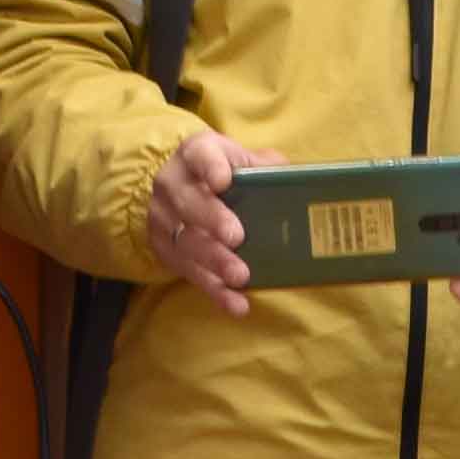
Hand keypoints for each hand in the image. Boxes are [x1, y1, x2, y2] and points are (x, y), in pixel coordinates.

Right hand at [148, 129, 272, 308]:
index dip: (210, 167)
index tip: (223, 180)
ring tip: (240, 276)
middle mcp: (173, 184)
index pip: (199, 155)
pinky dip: (215, 291)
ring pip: (187, 242)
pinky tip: (236, 304)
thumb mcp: (239, 159)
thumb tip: (294, 178)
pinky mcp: (166, 251)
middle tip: (237, 237)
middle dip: (212, 220)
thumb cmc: (220, 173)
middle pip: (189, 202)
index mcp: (194, 154)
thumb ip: (265, 165)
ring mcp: (165, 220)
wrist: (178, 190)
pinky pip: (190, 273)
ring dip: (215, 261)